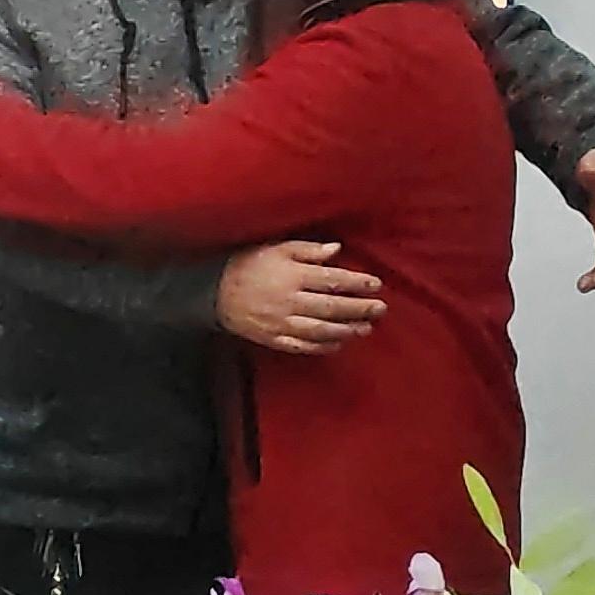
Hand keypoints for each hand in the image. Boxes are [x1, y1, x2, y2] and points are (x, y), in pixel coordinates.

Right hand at [216, 239, 385, 354]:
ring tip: (366, 328)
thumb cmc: (248, 264)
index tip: (376, 284)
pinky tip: (339, 344)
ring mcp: (282, 323)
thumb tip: (337, 250)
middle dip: (359, 309)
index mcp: (292, 276)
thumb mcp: (276, 248)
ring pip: (321, 330)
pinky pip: (303, 346)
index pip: (332, 280)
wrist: (214, 292)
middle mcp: (290, 301)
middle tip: (380, 309)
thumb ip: (308, 250)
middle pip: (332, 307)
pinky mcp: (274, 338)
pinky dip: (323, 346)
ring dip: (346, 330)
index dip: (357, 283)